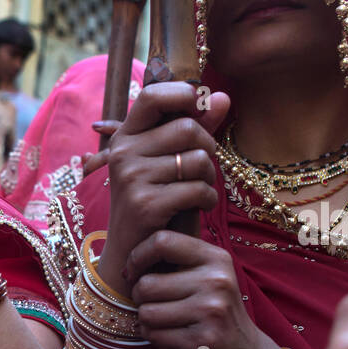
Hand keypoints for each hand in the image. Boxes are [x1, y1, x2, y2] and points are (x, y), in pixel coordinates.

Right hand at [83, 82, 230, 287]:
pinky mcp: (146, 204)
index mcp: (125, 138)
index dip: (182, 93)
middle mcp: (123, 153)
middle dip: (207, 148)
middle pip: (187, 128)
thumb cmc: (155, 204)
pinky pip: (197, 188)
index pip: (152, 95)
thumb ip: (195, 128)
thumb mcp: (169, 163)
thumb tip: (224, 97)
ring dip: (209, 178)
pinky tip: (198, 208)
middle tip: (202, 169)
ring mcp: (131, 178)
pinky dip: (207, 200)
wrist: (132, 254)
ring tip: (197, 191)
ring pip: (197, 159)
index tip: (198, 107)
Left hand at [124, 230, 287, 348]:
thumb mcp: (209, 276)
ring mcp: (211, 311)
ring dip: (146, 320)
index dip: (138, 257)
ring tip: (163, 322)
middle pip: (147, 283)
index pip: (162, 241)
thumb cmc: (216, 311)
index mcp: (216, 258)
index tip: (133, 272)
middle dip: (139, 298)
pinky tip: (169, 336)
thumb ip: (180, 260)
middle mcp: (217, 280)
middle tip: (152, 304)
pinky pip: (154, 334)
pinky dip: (153, 337)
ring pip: (146, 312)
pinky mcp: (202, 340)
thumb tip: (131, 253)